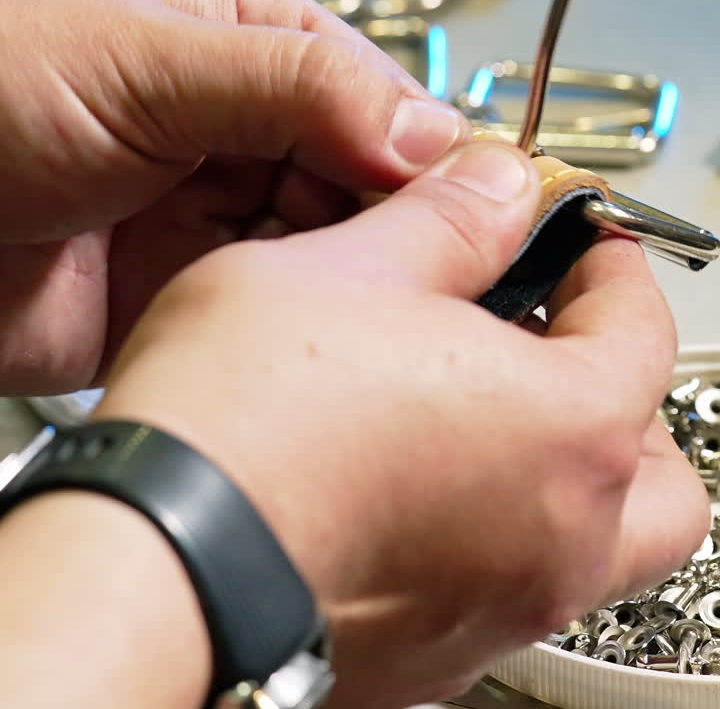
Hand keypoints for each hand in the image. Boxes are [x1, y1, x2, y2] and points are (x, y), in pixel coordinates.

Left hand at [0, 0, 465, 391]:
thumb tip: (434, 134)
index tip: (479, 212)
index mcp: (248, 35)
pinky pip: (273, 316)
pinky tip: (306, 346)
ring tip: (363, 318)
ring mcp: (217, 210)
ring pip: (329, 255)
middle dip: (390, 228)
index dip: (424, 152)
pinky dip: (293, 332)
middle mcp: (245, 122)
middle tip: (424, 281)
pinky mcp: (188, 292)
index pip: (376, 94)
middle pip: (365, 181)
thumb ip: (296, 86)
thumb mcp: (152, 57)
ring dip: (347, 287)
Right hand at [99, 137, 709, 708]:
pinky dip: (487, 526)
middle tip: (550, 336)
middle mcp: (554, 538)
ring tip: (470, 404)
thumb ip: (452, 218)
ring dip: (557, 466)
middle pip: (653, 467)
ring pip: (588, 540)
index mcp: (565, 430)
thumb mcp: (354, 264)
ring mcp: (492, 611)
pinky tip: (403, 474)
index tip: (572, 239)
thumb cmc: (244, 420)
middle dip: (616, 391)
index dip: (608, 261)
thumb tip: (499, 186)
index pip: (642, 327)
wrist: (154, 559)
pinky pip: (500, 586)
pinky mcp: (425, 660)